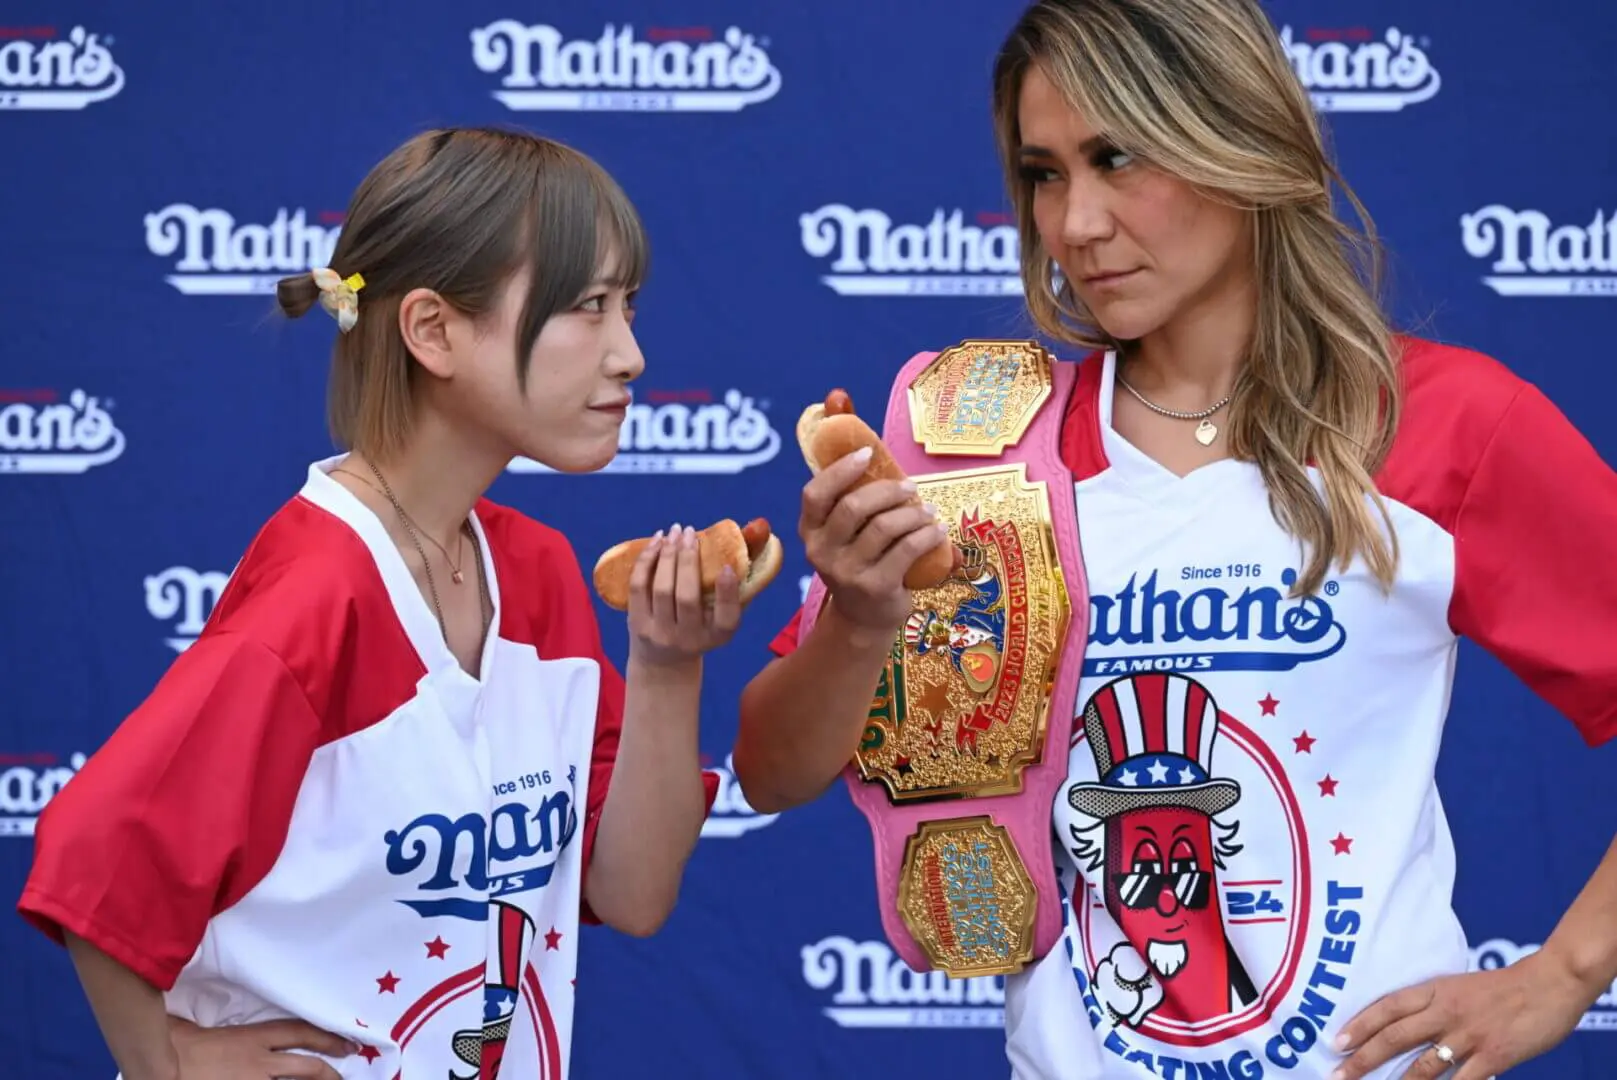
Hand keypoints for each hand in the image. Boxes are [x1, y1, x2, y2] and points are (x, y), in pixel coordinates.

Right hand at [168, 1016, 353, 1078]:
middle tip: (344, 1077)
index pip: (301, 1033)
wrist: (161, 1067)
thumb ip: (227, 1030)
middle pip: (308, 1067)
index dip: (328, 1038)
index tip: (349, 1044)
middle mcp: (259, 1062)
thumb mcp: (204, 1028)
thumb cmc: (177, 1045)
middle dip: (331, 1074)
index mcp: (252, 1038)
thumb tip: (227, 1027)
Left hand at [625, 523, 740, 667]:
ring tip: (673, 532)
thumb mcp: (720, 620)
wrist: (663, 663)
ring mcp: (659, 633)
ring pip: (661, 588)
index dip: (727, 592)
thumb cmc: (699, 630)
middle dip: (688, 559)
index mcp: (717, 636)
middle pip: (687, 597)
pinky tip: (656, 542)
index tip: (726, 566)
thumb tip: (739, 549)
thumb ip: (730, 593)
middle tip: (690, 532)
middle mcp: (688, 639)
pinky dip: (647, 561)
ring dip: (667, 555)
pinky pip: (639, 587)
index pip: (726, 618)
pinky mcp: (636, 624)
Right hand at [799, 447, 951, 630]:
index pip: (815, 493)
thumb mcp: (843, 537)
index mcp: (810, 531)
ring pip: (884, 526)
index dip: (840, 469)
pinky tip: (938, 530)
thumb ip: (851, 505)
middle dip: (888, 490)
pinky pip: (907, 549)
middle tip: (910, 487)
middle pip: (853, 506)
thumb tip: (878, 458)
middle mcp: (822, 552)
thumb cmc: (859, 563)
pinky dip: (928, 535)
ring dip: (913, 512)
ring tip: (928, 511)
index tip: (867, 453)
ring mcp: (847, 572)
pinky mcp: (875, 586)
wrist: (863, 618)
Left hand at [1330, 949, 1592, 1078]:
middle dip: (1363, 1058)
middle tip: (1337, 1073)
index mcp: (1435, 990)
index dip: (1360, 1024)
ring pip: (1422, 1065)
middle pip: (1395, 1036)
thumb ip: (1435, 1004)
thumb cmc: (1504, 986)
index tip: (1337, 1041)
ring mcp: (1468, 1035)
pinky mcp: (1493, 1056)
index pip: (1388, 1007)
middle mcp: (1445, 1012)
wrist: (1550, 982)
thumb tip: (1406, 1025)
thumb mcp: (1459, 986)